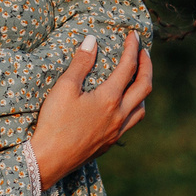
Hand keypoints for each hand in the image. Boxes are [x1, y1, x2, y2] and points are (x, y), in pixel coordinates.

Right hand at [28, 31, 152, 190]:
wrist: (49, 160)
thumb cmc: (54, 123)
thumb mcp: (64, 88)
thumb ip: (81, 63)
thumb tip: (92, 40)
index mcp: (110, 99)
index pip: (128, 67)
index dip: (132, 48)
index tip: (133, 35)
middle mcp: (119, 115)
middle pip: (144, 87)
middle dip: (147, 66)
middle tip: (143, 52)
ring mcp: (116, 132)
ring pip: (141, 108)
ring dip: (143, 90)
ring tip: (137, 79)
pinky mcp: (109, 143)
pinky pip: (131, 123)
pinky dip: (134, 108)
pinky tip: (123, 107)